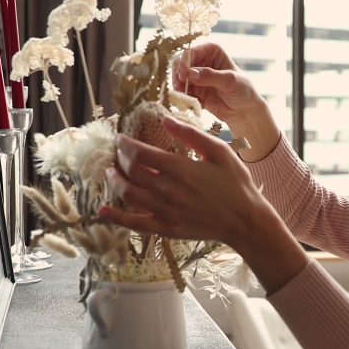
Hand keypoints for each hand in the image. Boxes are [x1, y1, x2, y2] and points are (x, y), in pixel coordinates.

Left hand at [101, 116, 308, 292]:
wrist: (245, 221)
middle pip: (131, 171)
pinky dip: (116, 217)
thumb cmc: (236, 184)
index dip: (124, 143)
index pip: (140, 152)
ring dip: (116, 181)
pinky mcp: (166, 228)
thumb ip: (192, 135)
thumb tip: (166, 120)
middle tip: (118, 154)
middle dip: (120, 159)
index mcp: (180, 168)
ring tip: (112, 173)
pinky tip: (104, 210)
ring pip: (128, 194)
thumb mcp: (220, 152)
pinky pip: (134, 223)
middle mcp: (167, 190)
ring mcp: (164, 211)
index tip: (118, 138)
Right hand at [172, 42, 280, 161]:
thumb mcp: (229, 81)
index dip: (185, 63)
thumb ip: (210, 76)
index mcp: (212, 51)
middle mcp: (202, 61)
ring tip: (192, 99)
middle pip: (180, 64)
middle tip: (182, 89)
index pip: (191, 52)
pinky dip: (187, 98)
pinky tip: (200, 105)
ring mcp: (197, 76)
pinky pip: (182, 92)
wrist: (245, 111)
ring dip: (182, 89)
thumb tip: (190, 73)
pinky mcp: (194, 90)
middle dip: (179, 77)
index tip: (184, 77)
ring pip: (178, 78)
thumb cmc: (243, 91)